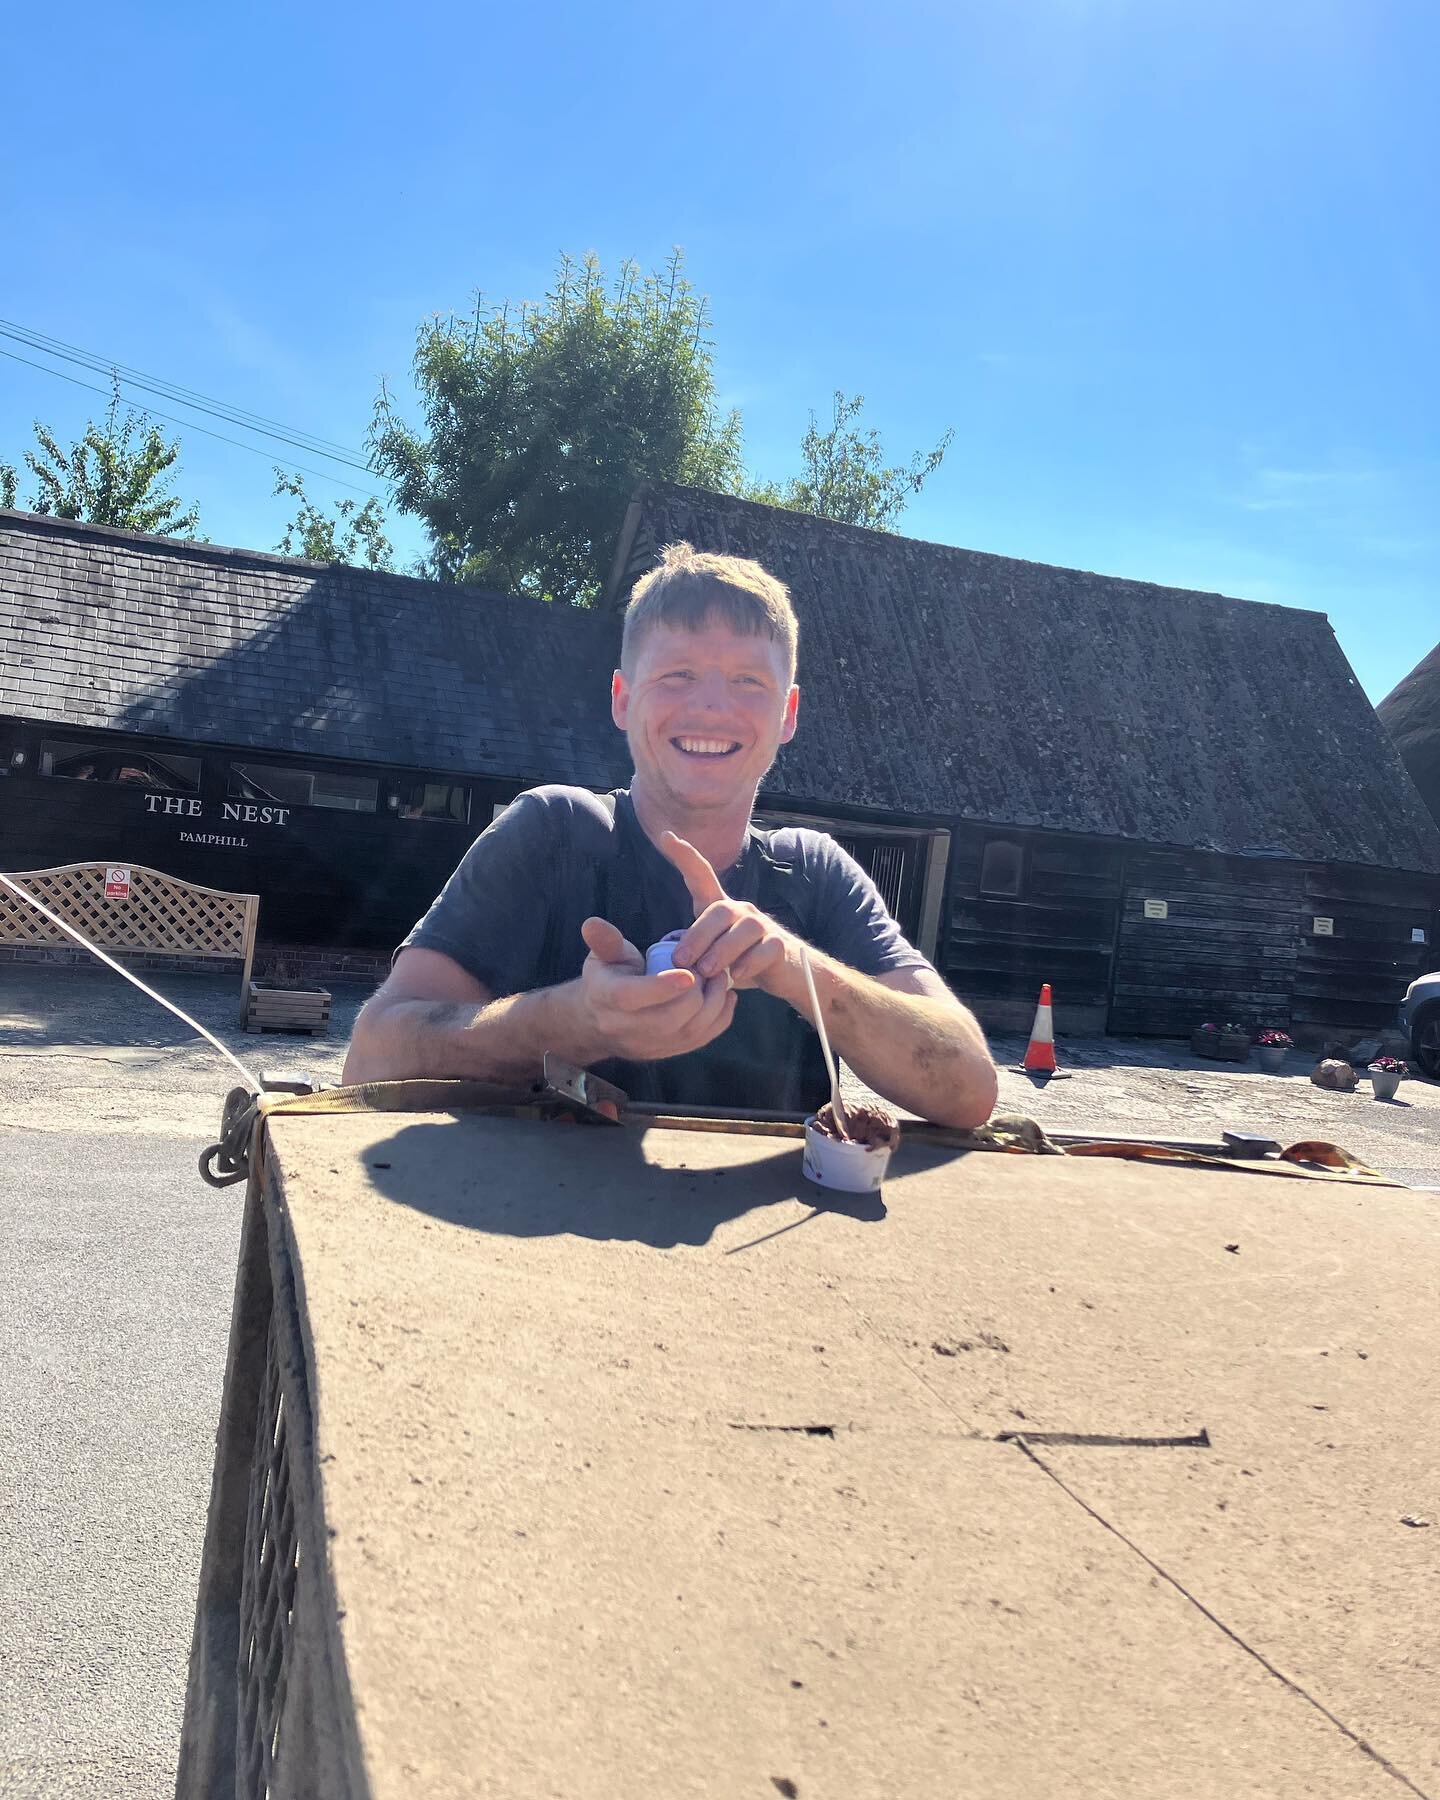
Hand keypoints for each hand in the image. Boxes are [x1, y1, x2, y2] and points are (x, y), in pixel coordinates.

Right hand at [575, 916, 735, 1061]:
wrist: (602, 1020)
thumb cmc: (609, 978)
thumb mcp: (604, 956)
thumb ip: (605, 940)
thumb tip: (592, 923)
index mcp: (606, 998)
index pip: (630, 997)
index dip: (661, 986)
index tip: (688, 972)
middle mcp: (625, 1028)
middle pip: (667, 1018)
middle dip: (695, 993)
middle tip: (707, 968)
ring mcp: (648, 1045)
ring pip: (689, 1032)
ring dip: (712, 1003)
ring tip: (718, 978)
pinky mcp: (666, 1052)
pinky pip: (700, 1040)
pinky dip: (719, 1018)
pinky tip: (723, 996)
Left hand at [659, 832, 796, 997]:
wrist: (787, 975)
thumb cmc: (742, 963)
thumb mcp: (713, 956)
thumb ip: (696, 952)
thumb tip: (669, 955)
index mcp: (722, 911)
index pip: (703, 877)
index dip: (686, 857)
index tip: (666, 837)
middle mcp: (743, 912)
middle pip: (720, 909)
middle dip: (698, 934)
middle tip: (682, 960)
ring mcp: (764, 927)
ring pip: (745, 927)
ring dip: (722, 950)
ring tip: (707, 971)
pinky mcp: (781, 946)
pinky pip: (766, 948)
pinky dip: (749, 962)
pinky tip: (736, 975)